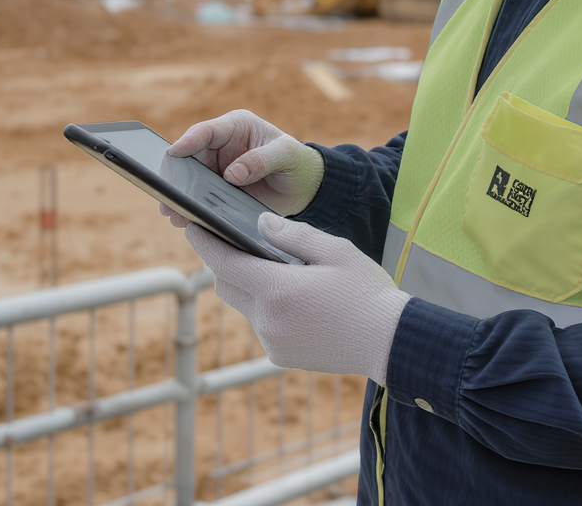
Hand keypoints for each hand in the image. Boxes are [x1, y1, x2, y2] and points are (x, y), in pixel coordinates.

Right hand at [161, 110, 323, 225]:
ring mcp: (217, 170)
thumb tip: (232, 174)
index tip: (174, 154)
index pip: (206, 131)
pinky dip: (191, 208)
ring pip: (190, 180)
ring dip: (180, 195)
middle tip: (166, 192)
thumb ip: (262, 160)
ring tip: (172, 211)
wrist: (303, 188)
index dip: (188, 142)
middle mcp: (221, 147)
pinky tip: (185, 220)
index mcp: (236, 127)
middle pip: (190, 158)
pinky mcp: (218, 192)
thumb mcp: (286, 155)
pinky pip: (199, 198)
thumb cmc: (297, 161)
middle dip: (176, 174)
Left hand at [187, 215, 409, 385]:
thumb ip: (293, 235)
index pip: (223, 263)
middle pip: (227, 285)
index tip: (192, 227)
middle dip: (227, 263)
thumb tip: (260, 223)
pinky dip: (268, 307)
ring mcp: (272, 342)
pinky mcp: (280, 357)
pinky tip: (297, 298)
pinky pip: (262, 325)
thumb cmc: (366, 291)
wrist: (389, 342)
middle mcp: (266, 320)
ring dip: (251, 286)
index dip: (204, 243)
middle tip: (239, 241)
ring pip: (245, 306)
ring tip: (279, 269)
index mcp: (276, 289)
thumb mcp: (334, 250)